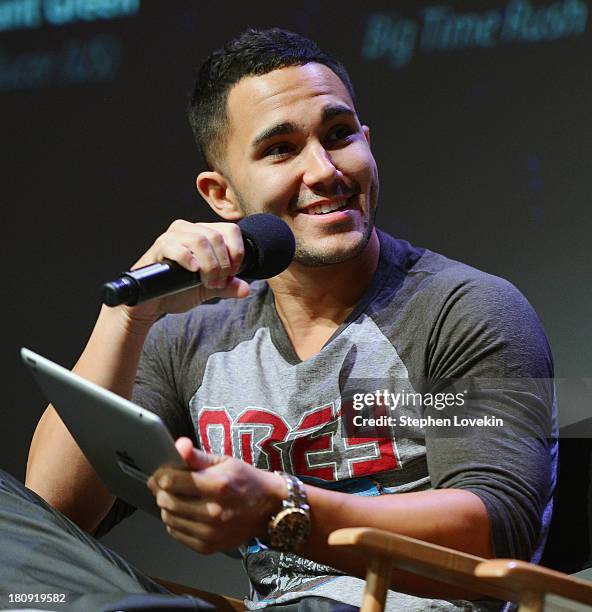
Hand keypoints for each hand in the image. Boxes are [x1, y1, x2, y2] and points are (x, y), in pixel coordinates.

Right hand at [122, 220, 250, 323]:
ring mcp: (172, 237)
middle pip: (217, 236)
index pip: (230, 229)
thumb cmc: (178, 291)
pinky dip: (188, 260)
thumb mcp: (209, 289)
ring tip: (206, 282)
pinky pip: (175, 246)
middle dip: (223, 264)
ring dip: (209, 265)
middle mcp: (188, 230)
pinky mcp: (158, 248)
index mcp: (203, 233)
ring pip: (200, 239)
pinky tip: (193, 272)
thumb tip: (246, 289)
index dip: (237, 252)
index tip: (232, 274)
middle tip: (217, 283)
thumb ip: (228, 287)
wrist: (152, 304)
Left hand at [147, 438, 285, 553]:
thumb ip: (198, 456)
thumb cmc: (246, 481)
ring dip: (166, 507)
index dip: (161, 475)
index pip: (172, 481)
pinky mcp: (208, 546)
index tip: (161, 472)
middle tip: (165, 484)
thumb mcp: (225, 461)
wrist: (268, 508)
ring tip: (175, 497)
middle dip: (161, 490)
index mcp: (217, 485)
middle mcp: (213, 511)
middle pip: (167, 501)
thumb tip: (178, 445)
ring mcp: (210, 532)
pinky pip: (177, 534)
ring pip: (168, 519)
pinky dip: (175, 523)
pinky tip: (184, 513)